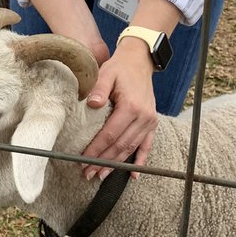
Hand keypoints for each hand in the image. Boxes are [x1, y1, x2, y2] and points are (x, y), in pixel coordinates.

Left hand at [81, 38, 157, 178]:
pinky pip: (147, 145)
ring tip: (101, 175)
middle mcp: (143, 117)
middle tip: (88, 174)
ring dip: (116, 164)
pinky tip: (133, 175)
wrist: (140, 61)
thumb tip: (91, 104)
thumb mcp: (106, 73)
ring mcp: (149, 121)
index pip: (110, 134)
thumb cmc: (120, 68)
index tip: (83, 160)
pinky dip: (140, 160)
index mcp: (131, 107)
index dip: (96, 150)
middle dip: (103, 162)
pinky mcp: (152, 123)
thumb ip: (98, 88)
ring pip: (131, 149)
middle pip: (120, 146)